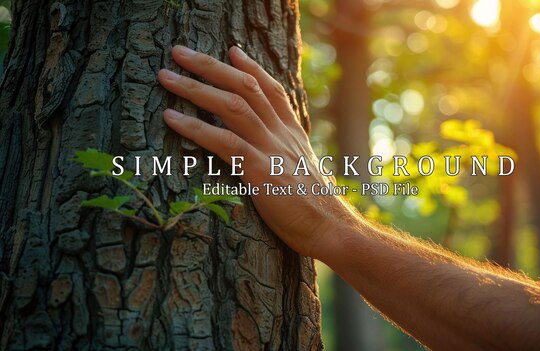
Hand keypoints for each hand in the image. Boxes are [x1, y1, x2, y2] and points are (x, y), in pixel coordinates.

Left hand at [157, 45, 350, 258]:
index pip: (273, 90)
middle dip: (210, 66)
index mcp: (294, 133)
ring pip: (232, 106)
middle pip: (246, 87)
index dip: (251, 67)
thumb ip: (287, 153)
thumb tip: (272, 152)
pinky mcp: (259, 171)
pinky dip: (195, 127)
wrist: (331, 228)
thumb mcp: (303, 171)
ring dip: (195, 88)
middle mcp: (282, 134)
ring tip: (165, 77)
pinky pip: (224, 141)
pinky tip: (171, 118)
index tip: (232, 50)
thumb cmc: (315, 207)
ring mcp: (271, 149)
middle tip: (179, 51)